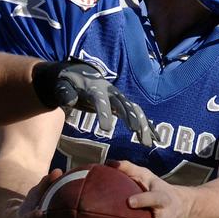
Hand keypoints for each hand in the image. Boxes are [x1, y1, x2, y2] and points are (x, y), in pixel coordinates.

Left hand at [32, 59, 154, 146]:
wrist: (79, 74)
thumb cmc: (69, 83)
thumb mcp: (63, 86)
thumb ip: (66, 94)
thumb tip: (70, 103)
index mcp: (95, 88)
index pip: (100, 100)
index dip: (104, 113)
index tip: (105, 129)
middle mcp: (111, 92)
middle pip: (124, 105)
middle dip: (131, 118)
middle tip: (137, 132)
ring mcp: (119, 97)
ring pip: (134, 111)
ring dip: (142, 125)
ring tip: (147, 143)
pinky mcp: (123, 104)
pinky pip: (138, 114)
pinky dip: (147, 125)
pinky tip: (156, 138)